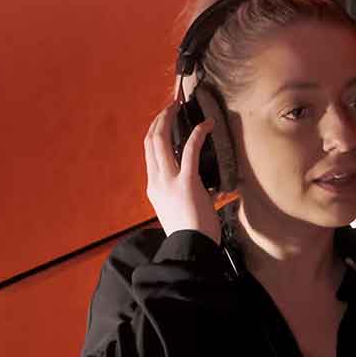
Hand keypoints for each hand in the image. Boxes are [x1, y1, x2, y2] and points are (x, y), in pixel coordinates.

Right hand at [143, 102, 222, 243]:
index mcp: (153, 188)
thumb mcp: (179, 212)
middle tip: (171, 107)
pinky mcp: (186, 182)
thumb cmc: (189, 235)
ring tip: (180, 108)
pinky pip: (188, 150)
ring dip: (170, 120)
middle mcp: (156, 181)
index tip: (163, 121)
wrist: (190, 249)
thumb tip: (203, 190)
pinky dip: (198, 134)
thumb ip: (184, 196)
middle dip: (159, 120)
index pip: (149, 153)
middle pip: (150, 141)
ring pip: (161, 140)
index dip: (154, 132)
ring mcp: (168, 181)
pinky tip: (207, 125)